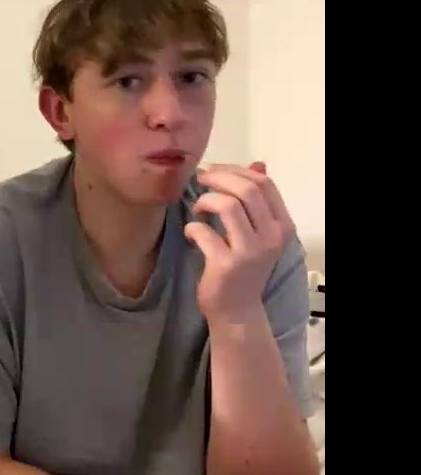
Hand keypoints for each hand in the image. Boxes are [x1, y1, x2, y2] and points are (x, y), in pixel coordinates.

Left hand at [184, 162, 295, 321]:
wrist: (237, 310)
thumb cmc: (244, 267)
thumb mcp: (258, 233)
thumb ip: (256, 202)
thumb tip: (255, 164)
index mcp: (282, 225)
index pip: (264, 184)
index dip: (236, 170)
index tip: (216, 170)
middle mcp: (271, 237)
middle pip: (246, 189)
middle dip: (218, 178)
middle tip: (199, 180)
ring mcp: (250, 251)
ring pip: (227, 205)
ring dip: (204, 201)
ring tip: (197, 210)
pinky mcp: (226, 264)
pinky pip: (203, 231)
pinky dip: (192, 228)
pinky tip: (192, 235)